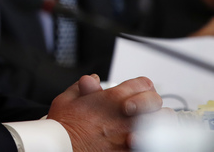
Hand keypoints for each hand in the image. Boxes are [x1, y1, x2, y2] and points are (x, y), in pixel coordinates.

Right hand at [47, 75, 161, 150]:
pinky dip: (152, 142)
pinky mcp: (131, 150)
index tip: (135, 95)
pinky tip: (142, 142)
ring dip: (158, 124)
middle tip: (143, 111)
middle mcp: (126, 114)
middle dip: (152, 105)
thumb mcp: (66, 100)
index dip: (140, 88)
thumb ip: (81, 87)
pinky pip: (155, 144)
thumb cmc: (63, 127)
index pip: (143, 83)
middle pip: (156, 101)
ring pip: (162, 123)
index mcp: (112, 97)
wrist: (62, 149)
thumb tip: (91, 80)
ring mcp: (132, 133)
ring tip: (149, 128)